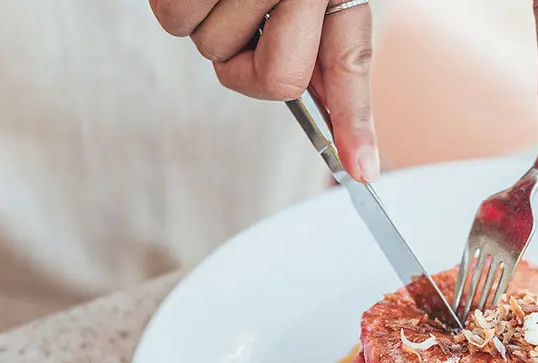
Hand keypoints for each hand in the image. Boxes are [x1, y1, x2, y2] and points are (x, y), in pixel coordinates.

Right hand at [150, 0, 379, 180]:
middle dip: (254, 61)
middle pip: (274, 77)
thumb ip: (330, 55)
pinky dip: (178, 4)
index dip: (355, 123)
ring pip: (213, 48)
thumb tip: (352, 144)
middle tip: (254, 15)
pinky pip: (175, 20)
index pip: (351, 64)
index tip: (362, 170)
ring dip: (210, 22)